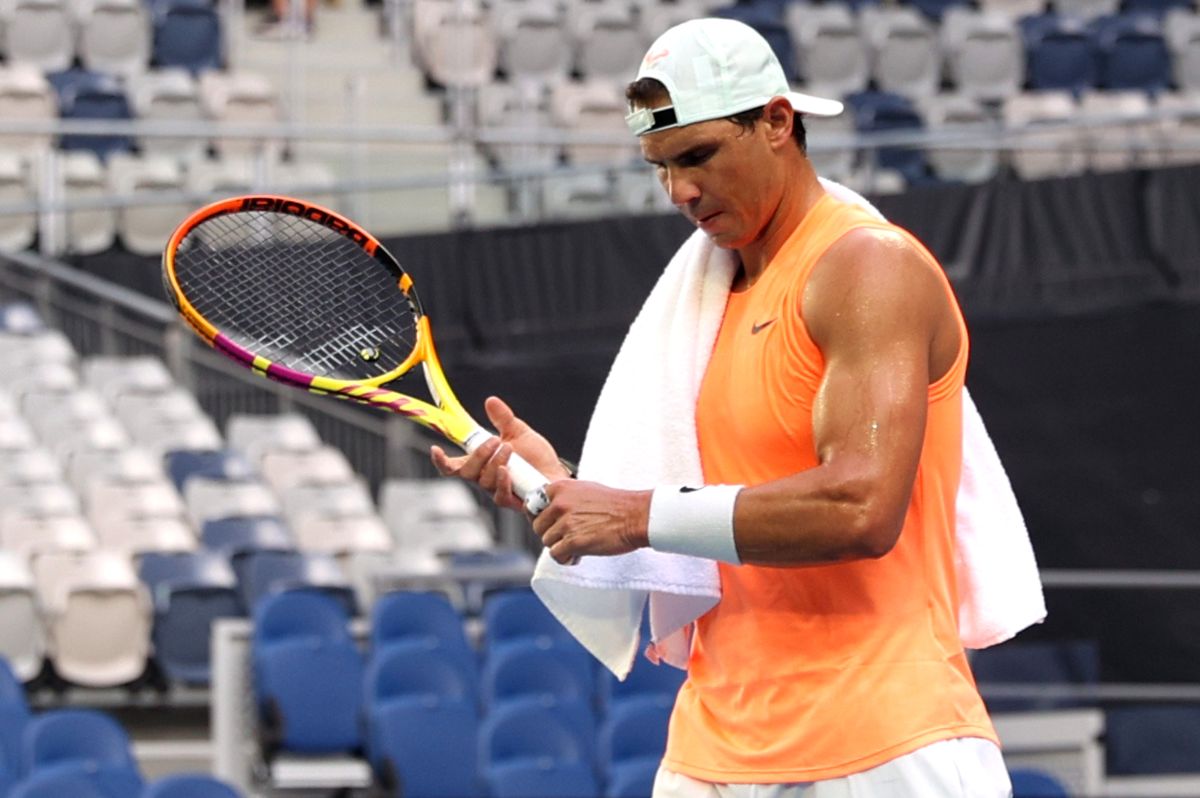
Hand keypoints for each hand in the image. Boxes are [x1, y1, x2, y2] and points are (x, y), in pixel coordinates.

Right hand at [431, 396, 568, 510]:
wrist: (557, 473)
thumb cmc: (537, 457)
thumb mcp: (519, 432)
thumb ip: (503, 419)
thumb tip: (490, 401)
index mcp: (481, 463)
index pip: (453, 466)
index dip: (441, 461)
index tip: (436, 448)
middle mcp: (484, 479)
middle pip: (466, 472)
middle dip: (478, 454)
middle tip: (494, 440)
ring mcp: (496, 491)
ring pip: (484, 480)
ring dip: (495, 461)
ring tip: (510, 449)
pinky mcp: (511, 502)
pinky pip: (499, 495)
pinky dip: (501, 481)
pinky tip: (507, 471)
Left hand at [533, 481, 651, 563]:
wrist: (636, 516)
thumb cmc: (616, 504)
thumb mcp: (585, 490)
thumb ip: (566, 497)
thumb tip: (551, 508)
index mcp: (561, 489)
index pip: (532, 505)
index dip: (539, 517)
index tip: (547, 524)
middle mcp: (560, 504)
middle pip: (538, 527)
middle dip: (551, 534)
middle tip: (567, 536)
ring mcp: (566, 523)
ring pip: (547, 542)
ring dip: (560, 546)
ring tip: (577, 544)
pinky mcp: (573, 542)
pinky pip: (556, 555)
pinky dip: (566, 558)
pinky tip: (578, 554)